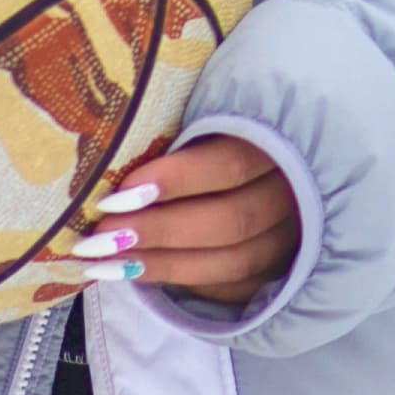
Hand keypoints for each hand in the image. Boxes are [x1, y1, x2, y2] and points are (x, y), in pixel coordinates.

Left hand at [93, 133, 299, 306]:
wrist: (272, 149)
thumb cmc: (224, 122)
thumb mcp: (210, 107)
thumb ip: (181, 123)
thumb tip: (114, 140)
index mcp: (283, 138)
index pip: (233, 164)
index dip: (175, 181)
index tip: (117, 194)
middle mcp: (294, 191)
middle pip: (231, 221)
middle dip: (159, 231)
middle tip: (100, 238)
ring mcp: (292, 233)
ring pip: (234, 261)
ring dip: (164, 264)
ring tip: (106, 263)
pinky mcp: (279, 265)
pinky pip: (236, 287)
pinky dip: (187, 282)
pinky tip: (140, 274)